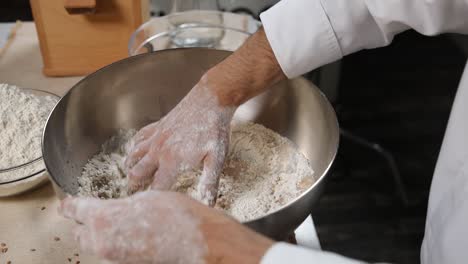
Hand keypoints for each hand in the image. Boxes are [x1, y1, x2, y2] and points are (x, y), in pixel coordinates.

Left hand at [59, 191, 273, 263]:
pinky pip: (112, 251)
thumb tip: (115, 209)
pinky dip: (114, 241)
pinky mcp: (129, 262)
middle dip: (81, 222)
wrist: (196, 239)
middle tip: (87, 213)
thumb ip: (122, 204)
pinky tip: (129, 231)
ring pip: (95, 244)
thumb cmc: (175, 215)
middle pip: (80, 233)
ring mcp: (116, 255)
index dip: (69, 205)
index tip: (65, 204)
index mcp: (103, 218)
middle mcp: (104, 241)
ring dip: (97, 233)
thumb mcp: (145, 198)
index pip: (76, 210)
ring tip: (111, 222)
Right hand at [125, 28, 284, 205]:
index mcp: (172, 162)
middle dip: (135, 186)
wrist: (211, 99)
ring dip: (131, 167)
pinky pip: (138, 138)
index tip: (154, 208)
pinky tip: (137, 151)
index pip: (156, 188)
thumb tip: (208, 204)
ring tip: (134, 177)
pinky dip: (134, 147)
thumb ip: (209, 183)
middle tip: (138, 195)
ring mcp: (156, 137)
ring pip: (133, 155)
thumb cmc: (215, 130)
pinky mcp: (157, 126)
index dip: (154, 200)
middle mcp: (159, 150)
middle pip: (137, 174)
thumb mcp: (217, 159)